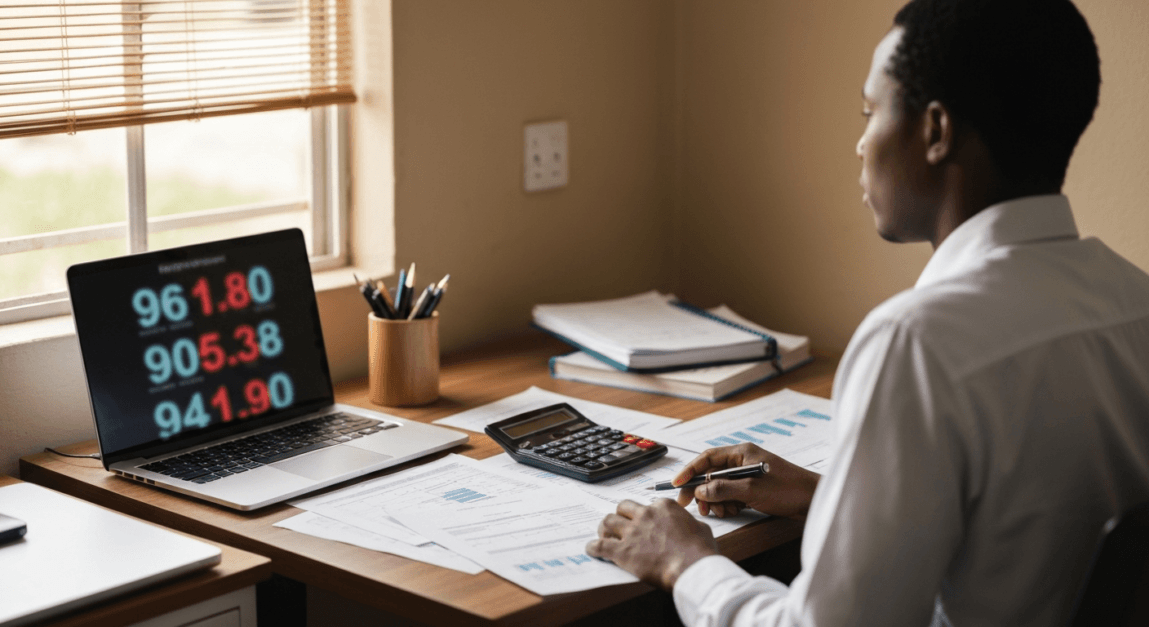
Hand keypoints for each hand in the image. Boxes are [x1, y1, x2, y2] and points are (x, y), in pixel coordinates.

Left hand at [586, 499, 718, 589]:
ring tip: (604, 535)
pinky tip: (591, 549)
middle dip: (620, 516)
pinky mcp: (623, 551)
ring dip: (605, 528)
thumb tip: (689, 526)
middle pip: (623, 508)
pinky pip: (600, 546)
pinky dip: (593, 547)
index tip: (645, 522)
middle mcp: (645, 515)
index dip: (645, 515)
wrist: (693, 567)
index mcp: (663, 507)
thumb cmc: (701, 550)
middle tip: (619, 525)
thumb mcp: (701, 528)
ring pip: (608, 521)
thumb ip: (688, 523)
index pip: (648, 505)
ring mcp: (632, 532)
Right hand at [674, 443, 820, 519]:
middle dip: (702, 491)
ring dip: (716, 500)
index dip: (689, 470)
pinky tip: (733, 511)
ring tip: (722, 511)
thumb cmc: (787, 489)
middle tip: (695, 507)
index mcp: (741, 453)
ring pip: (719, 487)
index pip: (707, 458)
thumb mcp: (751, 489)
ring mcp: (747, 475)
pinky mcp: (752, 488)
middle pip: (711, 474)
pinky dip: (727, 504)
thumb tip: (699, 490)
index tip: (676, 484)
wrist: (813, 501)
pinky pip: (730, 495)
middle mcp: (742, 461)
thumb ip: (722, 488)